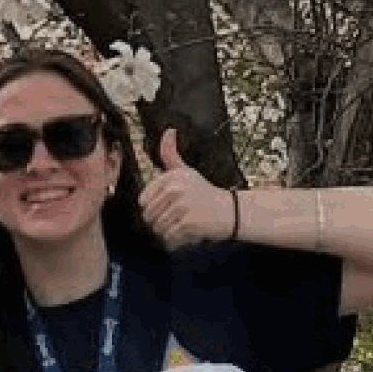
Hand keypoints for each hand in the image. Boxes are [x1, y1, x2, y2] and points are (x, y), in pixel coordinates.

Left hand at [139, 129, 237, 248]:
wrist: (228, 210)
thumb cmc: (204, 192)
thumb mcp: (186, 170)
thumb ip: (171, 154)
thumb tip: (168, 130)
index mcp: (171, 176)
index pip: (143, 201)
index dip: (153, 208)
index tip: (168, 207)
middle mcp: (175, 189)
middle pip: (149, 216)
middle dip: (159, 222)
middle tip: (177, 218)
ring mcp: (181, 206)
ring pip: (158, 228)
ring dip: (167, 232)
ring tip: (182, 224)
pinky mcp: (188, 223)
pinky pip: (168, 238)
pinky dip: (175, 241)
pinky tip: (187, 233)